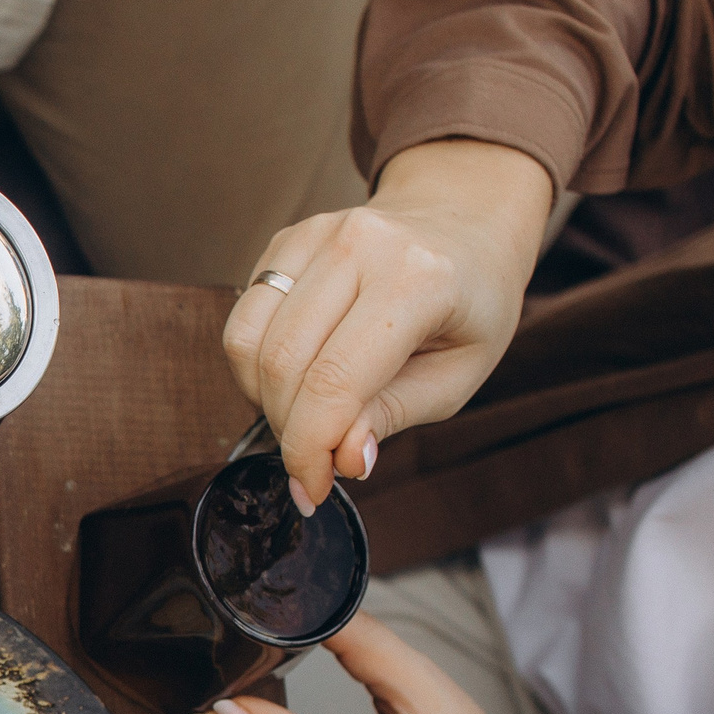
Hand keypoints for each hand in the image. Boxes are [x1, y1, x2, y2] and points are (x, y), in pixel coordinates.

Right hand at [227, 139, 553, 513]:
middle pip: (282, 364)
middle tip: (312, 458)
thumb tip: (341, 458)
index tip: (311, 489)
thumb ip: (393, 414)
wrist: (463, 225)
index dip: (310, 448)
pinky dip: (254, 366)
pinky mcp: (287, 239)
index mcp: (419, 280)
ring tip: (304, 414)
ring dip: (264, 400)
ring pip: (249, 343)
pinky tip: (292, 376)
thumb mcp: (458, 374)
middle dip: (288, 430)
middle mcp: (362, 246)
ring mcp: (319, 235)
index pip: (334, 380)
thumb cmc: (470, 306)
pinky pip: (243, 319)